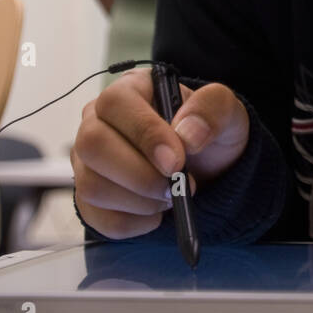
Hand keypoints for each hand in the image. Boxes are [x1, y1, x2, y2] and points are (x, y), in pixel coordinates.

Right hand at [71, 69, 248, 238]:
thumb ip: (212, 108)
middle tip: (177, 186)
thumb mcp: (226, 111)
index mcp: (130, 90)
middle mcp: (97, 121)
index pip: (116, 103)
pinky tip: (156, 212)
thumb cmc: (208, 132)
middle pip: (91, 145)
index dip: (144, 133)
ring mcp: (87, 161)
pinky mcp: (87, 197)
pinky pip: (97, 218)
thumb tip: (187, 135)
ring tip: (171, 196)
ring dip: (140, 201)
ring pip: (91, 185)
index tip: (176, 161)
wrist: (209, 168)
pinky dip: (134, 223)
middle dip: (140, 175)